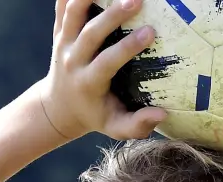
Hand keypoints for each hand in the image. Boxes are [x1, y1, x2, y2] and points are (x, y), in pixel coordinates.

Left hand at [37, 0, 168, 141]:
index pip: (107, 62)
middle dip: (113, 16)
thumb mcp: (115, 127)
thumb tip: (162, 114)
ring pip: (72, 13)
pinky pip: (62, 5)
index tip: (151, 32)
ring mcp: (63, 43)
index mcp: (88, 82)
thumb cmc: (96, 115)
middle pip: (90, 33)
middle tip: (138, 0)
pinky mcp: (59, 31)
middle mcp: (73, 61)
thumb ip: (138, 124)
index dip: (128, 47)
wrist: (59, 106)